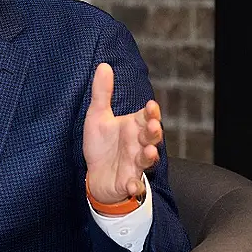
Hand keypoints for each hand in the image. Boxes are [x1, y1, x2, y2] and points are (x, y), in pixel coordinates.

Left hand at [83, 63, 162, 203]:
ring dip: (150, 156)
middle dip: (154, 132)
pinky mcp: (128, 182)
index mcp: (133, 127)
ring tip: (149, 152)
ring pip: (147, 160)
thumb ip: (102, 93)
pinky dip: (135, 186)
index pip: (146, 116)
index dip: (151, 112)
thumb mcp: (97, 116)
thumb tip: (103, 65)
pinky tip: (131, 185)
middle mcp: (138, 144)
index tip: (150, 105)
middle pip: (152, 137)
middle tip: (153, 126)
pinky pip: (135, 186)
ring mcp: (135, 164)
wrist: (96, 176)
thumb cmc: (102, 145)